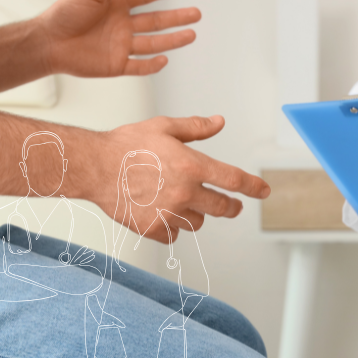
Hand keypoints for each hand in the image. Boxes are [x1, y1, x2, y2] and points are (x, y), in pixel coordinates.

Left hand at [37, 0, 200, 76]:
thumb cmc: (63, 13)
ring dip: (173, 39)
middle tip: (196, 13)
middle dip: (177, 17)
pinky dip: (152, 65)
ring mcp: (121, 45)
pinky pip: (139, 66)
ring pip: (153, 43)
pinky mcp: (116, 65)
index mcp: (117, 4)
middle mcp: (123, 24)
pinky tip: (165, 60)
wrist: (48, 42)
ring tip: (192, 34)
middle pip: (156, 20)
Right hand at [95, 115, 270, 242]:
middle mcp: (184, 192)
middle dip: (230, 206)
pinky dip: (171, 227)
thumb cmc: (125, 145)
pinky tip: (160, 213)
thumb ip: (195, 128)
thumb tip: (219, 122)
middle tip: (231, 205)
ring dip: (195, 214)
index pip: (234, 180)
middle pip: (222, 207)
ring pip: (198, 222)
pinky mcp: (153, 229)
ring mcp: (169, 213)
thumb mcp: (163, 127)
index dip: (254, 187)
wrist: (93, 167)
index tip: (264, 191)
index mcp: (191, 165)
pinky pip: (174, 235)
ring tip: (178, 201)